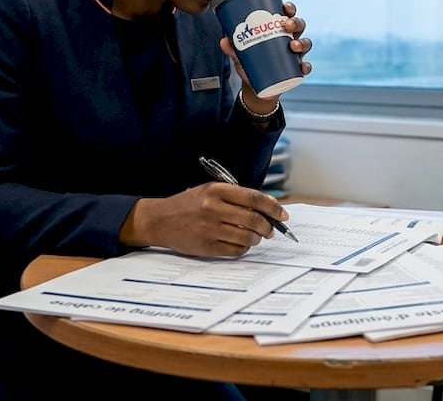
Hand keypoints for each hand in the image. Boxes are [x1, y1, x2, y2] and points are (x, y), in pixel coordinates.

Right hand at [120, 183, 289, 256]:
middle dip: (268, 227)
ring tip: (256, 237)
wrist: (159, 220)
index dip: (273, 207)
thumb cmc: (188, 204)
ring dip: (257, 239)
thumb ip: (235, 197)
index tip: (283, 215)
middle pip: (254, 219)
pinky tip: (241, 244)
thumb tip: (267, 209)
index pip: (254, 198)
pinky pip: (236, 251)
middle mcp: (213, 208)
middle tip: (271, 230)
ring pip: (247, 237)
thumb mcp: (209, 191)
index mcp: (216, 190)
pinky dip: (244, 248)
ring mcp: (210, 228)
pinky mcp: (206, 246)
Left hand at [220, 1, 312, 113]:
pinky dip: (305, 66)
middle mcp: (290, 39)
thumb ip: (233, 49)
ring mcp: (295, 55)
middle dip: (296, 23)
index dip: (289, 8)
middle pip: (299, 26)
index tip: (285, 6)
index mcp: (278, 30)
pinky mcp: (297, 70)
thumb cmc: (251, 64)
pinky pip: (305, 66)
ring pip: (306, 44)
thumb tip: (223, 40)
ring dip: (302, 43)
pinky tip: (301, 67)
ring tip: (293, 46)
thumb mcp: (241, 56)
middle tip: (287, 25)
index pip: (287, 15)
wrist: (257, 87)